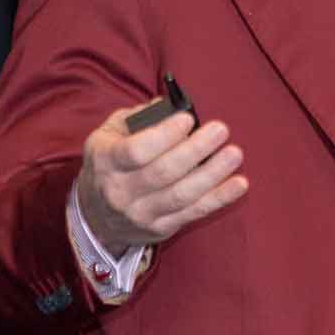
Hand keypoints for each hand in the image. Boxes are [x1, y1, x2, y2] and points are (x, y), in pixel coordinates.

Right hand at [76, 100, 248, 255]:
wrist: (96, 216)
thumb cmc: (109, 163)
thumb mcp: (109, 134)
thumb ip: (137, 117)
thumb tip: (170, 106)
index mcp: (106, 162)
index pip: (136, 151)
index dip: (164, 135)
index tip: (188, 119)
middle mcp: (121, 191)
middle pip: (164, 172)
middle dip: (196, 149)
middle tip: (220, 130)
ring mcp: (141, 214)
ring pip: (182, 195)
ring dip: (212, 174)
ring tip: (234, 154)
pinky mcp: (160, 229)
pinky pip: (194, 212)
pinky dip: (219, 198)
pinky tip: (239, 183)